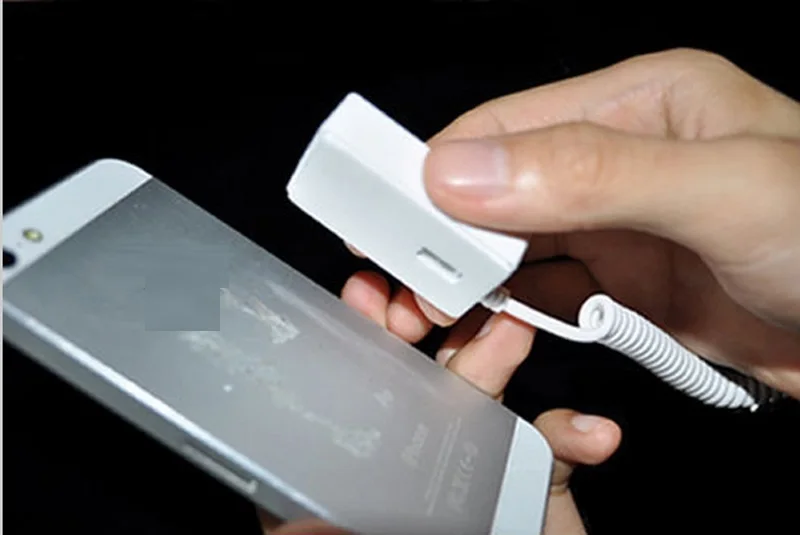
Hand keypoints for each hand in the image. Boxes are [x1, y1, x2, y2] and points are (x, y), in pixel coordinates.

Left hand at [262, 275, 620, 532]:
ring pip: (487, 388)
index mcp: (368, 470)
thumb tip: (303, 527)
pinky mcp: (533, 474)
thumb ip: (327, 531)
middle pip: (423, 371)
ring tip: (514, 331)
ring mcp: (477, 457)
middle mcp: (417, 454)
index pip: (358, 391)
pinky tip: (592, 434)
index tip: (365, 299)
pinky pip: (558, 443)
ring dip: (502, 354)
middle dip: (434, 329)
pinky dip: (578, 436)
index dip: (361, 339)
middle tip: (435, 304)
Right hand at [354, 48, 799, 398]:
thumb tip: (458, 171)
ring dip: (468, 278)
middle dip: (441, 234)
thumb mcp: (722, 190)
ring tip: (425, 315)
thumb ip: (590, 174)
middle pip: (496, 187)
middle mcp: (617, 156)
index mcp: (637, 100)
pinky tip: (486, 326)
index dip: (437, 170)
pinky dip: (510, 309)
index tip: (384, 222)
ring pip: (511, 244)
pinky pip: (545, 290)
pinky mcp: (625, 283)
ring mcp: (618, 224)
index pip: (506, 125)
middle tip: (397, 285)